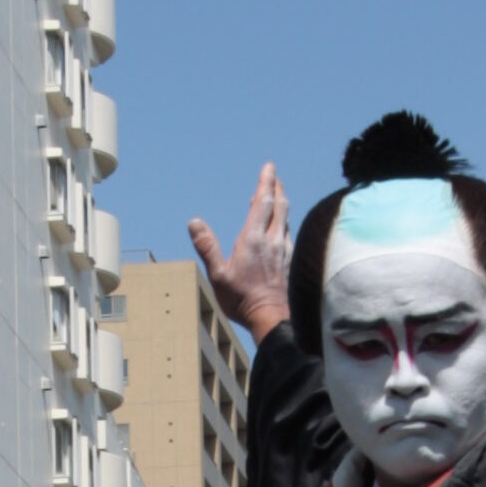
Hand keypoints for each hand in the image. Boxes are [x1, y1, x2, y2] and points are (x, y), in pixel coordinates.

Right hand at [188, 163, 292, 341]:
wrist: (273, 320)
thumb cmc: (243, 301)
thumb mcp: (218, 275)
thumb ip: (207, 247)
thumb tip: (194, 223)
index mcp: (253, 238)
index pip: (263, 201)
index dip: (266, 182)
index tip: (269, 166)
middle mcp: (273, 240)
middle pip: (279, 205)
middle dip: (276, 188)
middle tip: (274, 176)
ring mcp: (285, 251)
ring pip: (286, 219)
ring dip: (282, 205)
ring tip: (277, 197)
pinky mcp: (291, 263)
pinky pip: (289, 235)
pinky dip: (284, 224)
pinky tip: (282, 229)